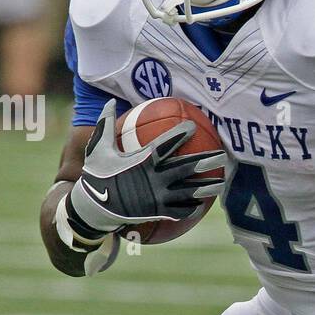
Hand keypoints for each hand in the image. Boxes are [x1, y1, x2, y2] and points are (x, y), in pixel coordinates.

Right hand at [67, 101, 225, 235]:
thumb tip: (110, 101)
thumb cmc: (96, 174)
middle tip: (222, 156)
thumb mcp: (97, 148)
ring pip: (188, 192)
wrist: (92, 208)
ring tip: (221, 182)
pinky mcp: (157, 212)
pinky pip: (180, 210)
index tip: (192, 126)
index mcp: (141, 161)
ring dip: (207, 187)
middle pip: (186, 168)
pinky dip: (192, 207)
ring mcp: (157, 197)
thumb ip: (106, 124)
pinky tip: (202, 203)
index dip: (179, 134)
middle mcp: (153, 179)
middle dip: (206, 161)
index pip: (165, 144)